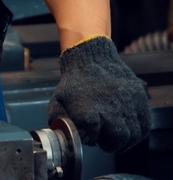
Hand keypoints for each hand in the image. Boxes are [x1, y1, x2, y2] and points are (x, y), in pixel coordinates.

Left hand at [48, 36, 150, 151]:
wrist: (92, 58)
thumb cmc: (74, 83)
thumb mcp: (58, 100)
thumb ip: (58, 121)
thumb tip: (64, 136)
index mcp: (85, 105)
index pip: (91, 132)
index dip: (90, 138)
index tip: (89, 135)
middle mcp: (108, 104)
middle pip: (117, 137)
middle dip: (110, 145)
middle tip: (105, 142)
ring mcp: (126, 101)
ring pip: (133, 134)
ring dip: (125, 142)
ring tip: (116, 138)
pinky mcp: (139, 98)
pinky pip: (145, 125)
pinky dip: (137, 133)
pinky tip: (128, 131)